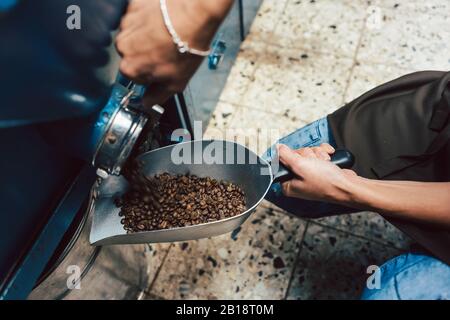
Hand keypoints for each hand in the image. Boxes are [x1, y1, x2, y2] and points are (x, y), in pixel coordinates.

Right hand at [116, 0, 232, 107]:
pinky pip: (137, 16)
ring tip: (167, 35)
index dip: (151, 73)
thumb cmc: (186, 46)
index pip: (136, 76)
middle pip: (133, 55)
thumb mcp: (176, 82)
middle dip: (147, 54)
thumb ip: (157, 96)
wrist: (194, 14)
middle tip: (167, 50)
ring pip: (134, 35)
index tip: (162, 67)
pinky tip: (163, 22)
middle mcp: (123, 46)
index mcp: (130, 68)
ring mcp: (126, 24)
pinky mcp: (133, 6)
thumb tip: (147, 103)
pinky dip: (148, 19)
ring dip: (147, 36)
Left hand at [278, 144, 356, 202]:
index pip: (283, 162)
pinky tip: (329, 159)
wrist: (348, 186)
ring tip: (324, 163)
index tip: (302, 160)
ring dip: (318, 154)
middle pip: (296, 155)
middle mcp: (297, 180)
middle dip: (308, 155)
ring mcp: (309, 175)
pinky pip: (318, 154)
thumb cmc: (326, 181)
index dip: (293, 157)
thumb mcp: (301, 165)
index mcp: (288, 184)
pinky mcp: (319, 170)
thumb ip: (285, 156)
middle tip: (315, 163)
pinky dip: (324, 154)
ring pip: (308, 153)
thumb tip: (276, 149)